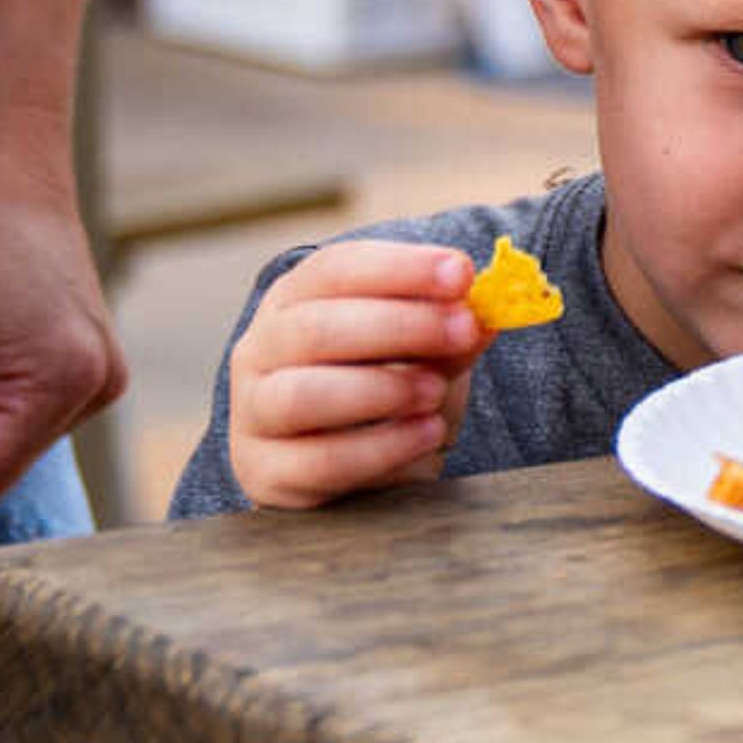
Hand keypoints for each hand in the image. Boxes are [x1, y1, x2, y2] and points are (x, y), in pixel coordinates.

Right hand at [227, 242, 492, 509]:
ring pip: (304, 396)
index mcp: (293, 299)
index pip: (335, 269)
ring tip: (436, 391)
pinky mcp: (268, 473)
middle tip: (463, 329)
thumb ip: (448, 329)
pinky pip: (320, 462)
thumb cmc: (378, 378)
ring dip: (381, 389)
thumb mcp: (416, 345)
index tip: (462, 273)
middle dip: (399, 326)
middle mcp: (260, 350)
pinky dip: (381, 449)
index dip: (400, 269)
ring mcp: (255, 414)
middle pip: (317, 328)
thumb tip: (488, 313)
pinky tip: (426, 435)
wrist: (333, 454)